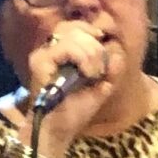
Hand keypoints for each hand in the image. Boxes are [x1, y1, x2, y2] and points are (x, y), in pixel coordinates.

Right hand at [17, 20, 118, 151]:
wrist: (59, 131)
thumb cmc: (75, 111)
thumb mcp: (100, 87)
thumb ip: (111, 69)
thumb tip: (118, 50)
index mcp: (60, 52)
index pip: (75, 26)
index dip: (92, 30)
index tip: (103, 45)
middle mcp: (49, 49)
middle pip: (75, 27)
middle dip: (95, 46)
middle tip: (99, 70)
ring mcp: (42, 54)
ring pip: (73, 35)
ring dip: (91, 54)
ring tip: (93, 74)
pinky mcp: (39, 61)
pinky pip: (66, 47)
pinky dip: (83, 58)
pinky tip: (87, 74)